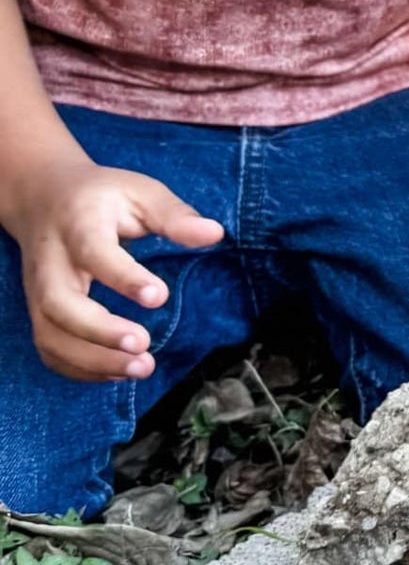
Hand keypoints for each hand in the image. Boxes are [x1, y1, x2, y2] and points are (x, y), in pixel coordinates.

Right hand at [6, 161, 223, 381]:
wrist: (45, 200)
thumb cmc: (102, 197)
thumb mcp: (140, 192)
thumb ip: (174, 215)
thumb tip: (215, 234)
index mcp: (78, 224)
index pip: (94, 253)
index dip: (124, 278)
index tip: (159, 296)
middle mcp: (51, 262)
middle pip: (60, 303)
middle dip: (100, 331)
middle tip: (143, 346)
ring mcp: (37, 292)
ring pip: (51, 335)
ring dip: (93, 359)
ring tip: (141, 367)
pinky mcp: (38, 313)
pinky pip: (50, 350)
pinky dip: (80, 368)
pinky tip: (118, 372)